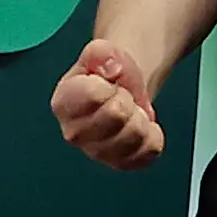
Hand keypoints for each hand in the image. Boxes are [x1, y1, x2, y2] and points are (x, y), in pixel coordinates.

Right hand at [52, 37, 164, 168]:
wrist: (121, 90)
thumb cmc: (107, 74)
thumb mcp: (101, 53)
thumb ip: (101, 54)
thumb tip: (112, 68)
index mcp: (64, 103)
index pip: (93, 95)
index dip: (110, 84)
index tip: (108, 83)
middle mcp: (74, 133)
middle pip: (116, 115)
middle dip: (126, 99)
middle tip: (121, 97)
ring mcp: (97, 152)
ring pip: (134, 136)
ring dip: (140, 118)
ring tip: (130, 112)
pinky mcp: (121, 163)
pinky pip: (148, 151)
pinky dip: (152, 135)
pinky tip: (141, 127)